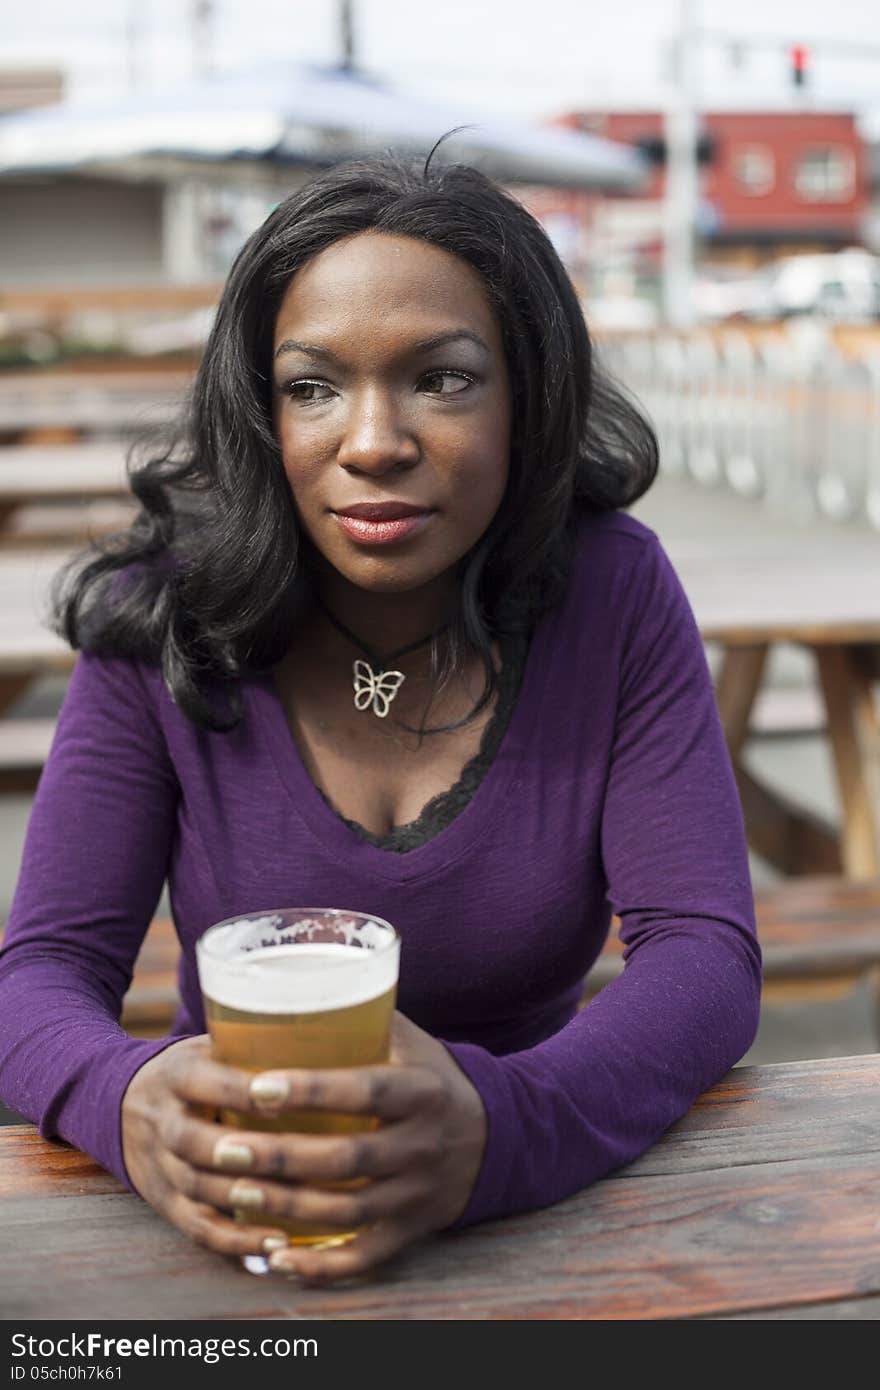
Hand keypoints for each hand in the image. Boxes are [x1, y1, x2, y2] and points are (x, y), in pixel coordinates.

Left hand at [120, 1014, 486, 1281]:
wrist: (497, 1137)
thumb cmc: (431, 1077)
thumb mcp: (411, 1041)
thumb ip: (361, 1019)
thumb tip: (288, 984)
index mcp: (423, 1090)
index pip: (365, 1090)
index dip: (312, 1090)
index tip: (259, 1085)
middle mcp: (424, 1144)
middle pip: (347, 1158)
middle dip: (280, 1157)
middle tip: (225, 1149)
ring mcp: (418, 1193)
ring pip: (348, 1210)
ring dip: (287, 1207)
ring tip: (235, 1193)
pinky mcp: (412, 1230)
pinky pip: (364, 1257)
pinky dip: (320, 1266)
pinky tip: (277, 1258)